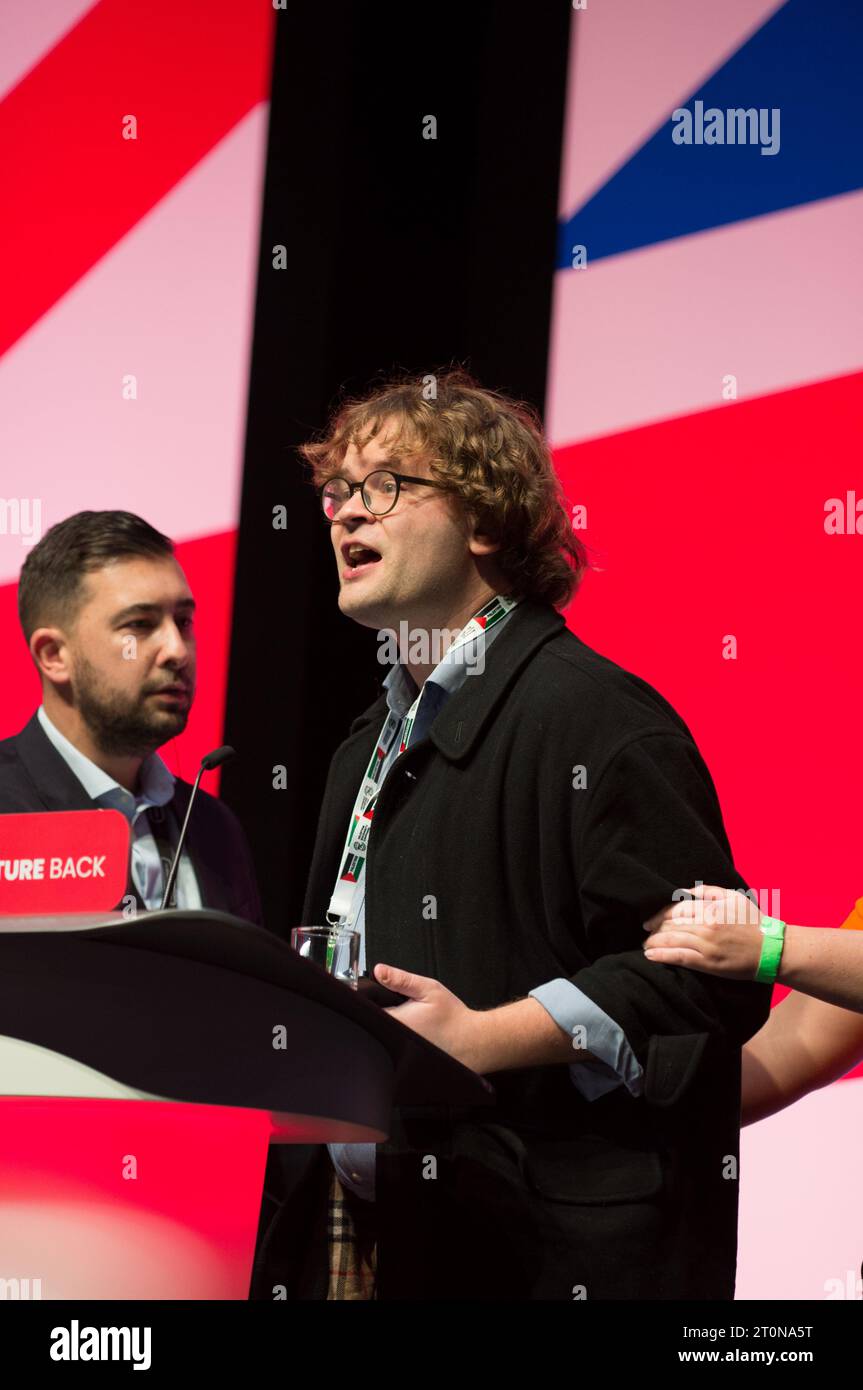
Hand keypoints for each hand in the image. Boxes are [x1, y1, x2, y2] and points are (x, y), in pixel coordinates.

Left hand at [374, 963, 487, 1070]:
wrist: (471, 1042)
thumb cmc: (452, 1018)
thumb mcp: (428, 989)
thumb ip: (401, 980)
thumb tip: (379, 971)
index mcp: (395, 1021)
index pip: (367, 1011)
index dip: (369, 1000)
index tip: (379, 994)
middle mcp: (393, 1040)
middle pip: (373, 1024)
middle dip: (381, 1012)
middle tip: (401, 1006)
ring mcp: (399, 1051)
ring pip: (383, 1035)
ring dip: (389, 1025)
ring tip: (411, 1018)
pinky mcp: (406, 1059)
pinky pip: (394, 1045)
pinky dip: (398, 1036)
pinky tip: (415, 1030)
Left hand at [642, 883, 764, 979]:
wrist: (772, 949)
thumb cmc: (754, 923)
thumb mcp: (734, 898)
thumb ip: (710, 891)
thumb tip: (687, 890)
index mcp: (711, 908)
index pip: (676, 909)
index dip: (659, 914)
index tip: (650, 920)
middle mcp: (706, 925)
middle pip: (670, 924)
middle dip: (654, 928)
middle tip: (645, 932)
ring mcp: (706, 944)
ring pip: (671, 940)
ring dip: (653, 942)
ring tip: (645, 944)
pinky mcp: (708, 962)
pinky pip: (679, 957)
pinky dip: (661, 955)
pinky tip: (650, 955)